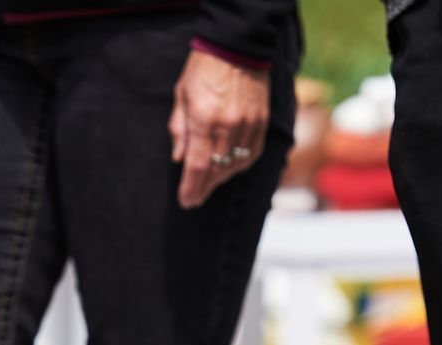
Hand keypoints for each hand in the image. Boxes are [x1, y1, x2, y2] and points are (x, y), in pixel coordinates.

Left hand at [168, 48, 268, 210]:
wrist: (238, 45)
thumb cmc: (204, 69)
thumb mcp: (182, 96)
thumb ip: (179, 129)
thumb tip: (179, 160)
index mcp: (203, 120)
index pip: (197, 167)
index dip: (191, 189)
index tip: (187, 202)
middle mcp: (227, 127)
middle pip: (216, 170)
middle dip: (204, 187)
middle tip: (195, 197)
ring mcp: (248, 125)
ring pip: (235, 165)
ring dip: (222, 177)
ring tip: (211, 182)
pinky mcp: (262, 122)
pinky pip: (252, 154)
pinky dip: (240, 165)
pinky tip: (231, 168)